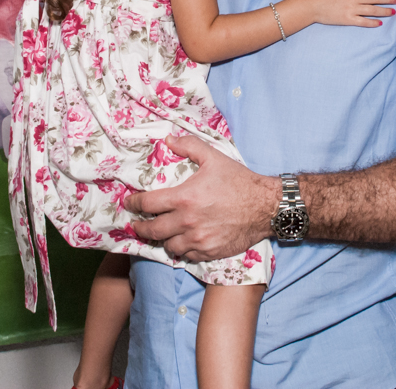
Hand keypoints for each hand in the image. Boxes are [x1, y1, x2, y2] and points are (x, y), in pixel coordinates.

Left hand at [125, 134, 277, 261]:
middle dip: (140, 227)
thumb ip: (189, 146)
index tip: (130, 203)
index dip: (134, 203)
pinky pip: (186, 256)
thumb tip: (168, 140)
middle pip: (152, 230)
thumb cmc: (239, 181)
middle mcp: (187, 222)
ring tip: (162, 233)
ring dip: (162, 239)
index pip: (148, 204)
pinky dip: (182, 249)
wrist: (265, 206)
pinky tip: (182, 242)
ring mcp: (198, 240)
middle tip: (137, 224)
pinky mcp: (209, 252)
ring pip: (168, 245)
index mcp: (184, 198)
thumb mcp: (214, 158)